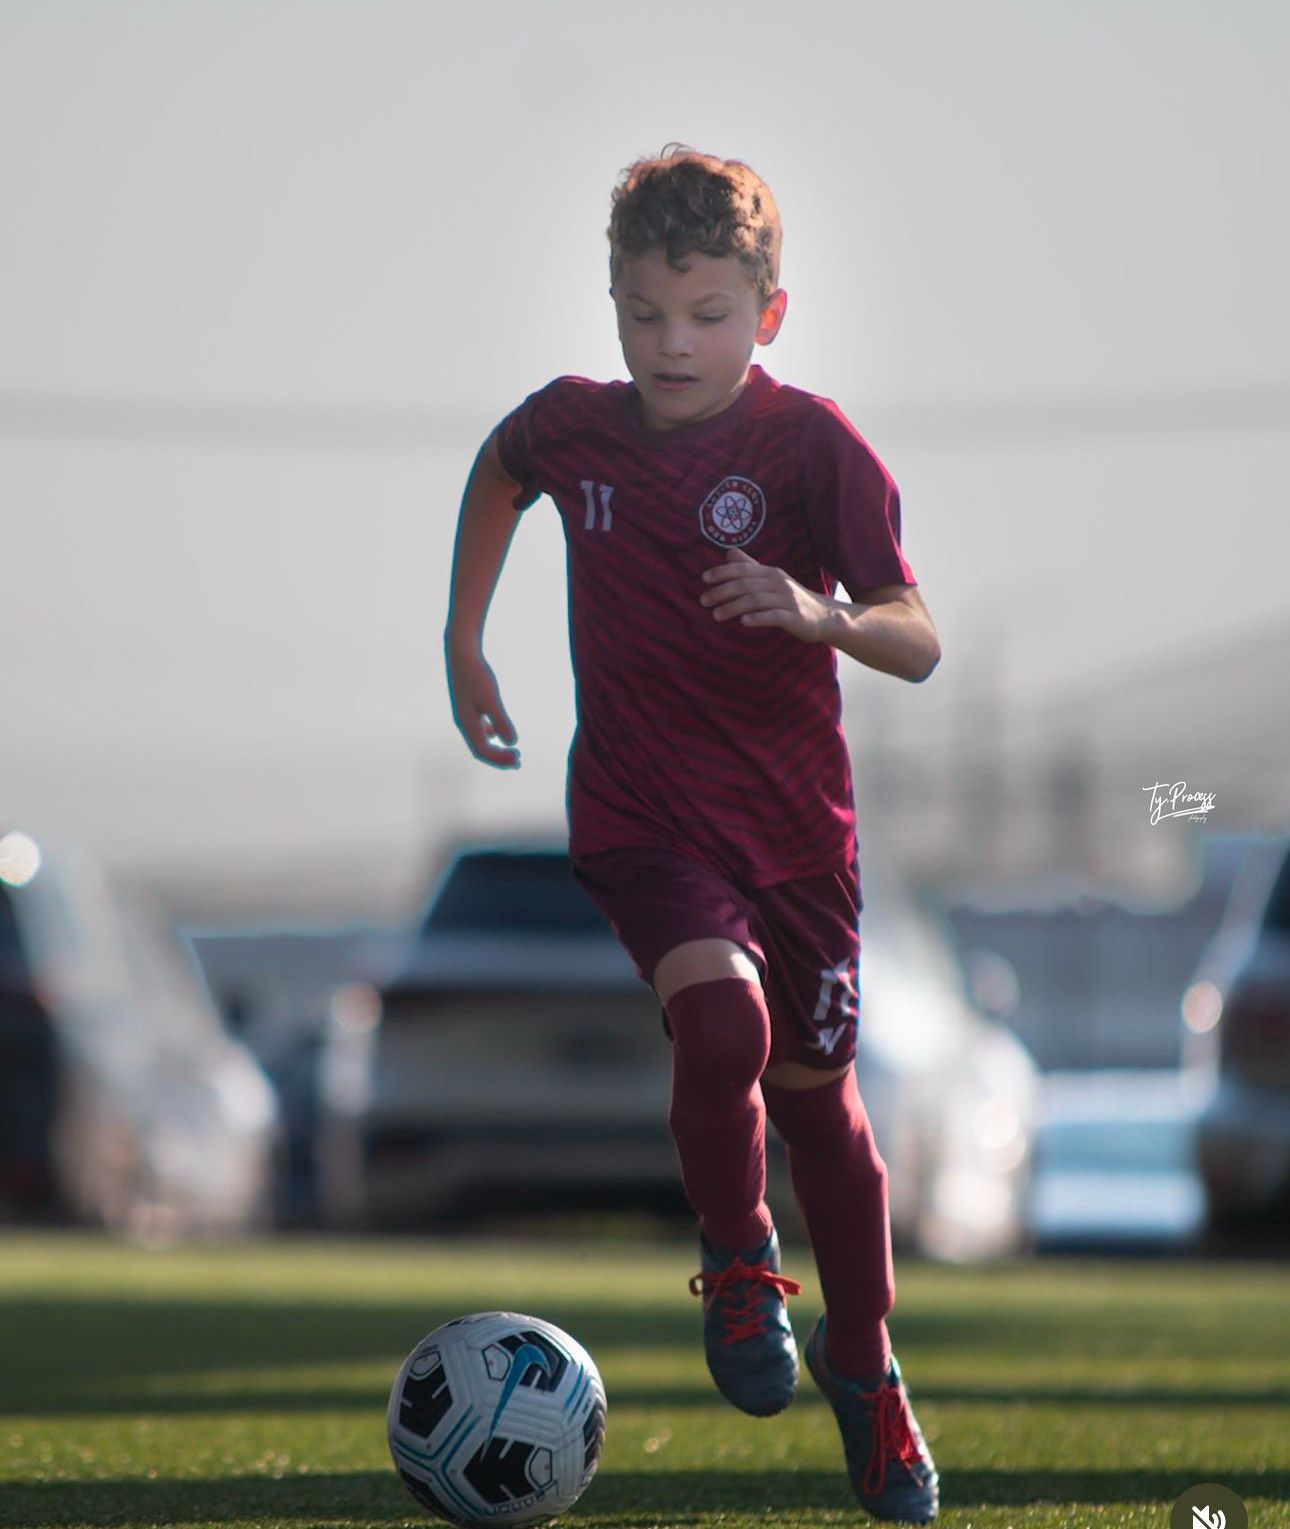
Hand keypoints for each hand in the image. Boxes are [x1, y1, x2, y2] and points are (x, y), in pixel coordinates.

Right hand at [445, 644, 520, 767]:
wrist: (461, 653)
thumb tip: (512, 743)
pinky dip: (489, 734)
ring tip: (511, 752)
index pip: (483, 751)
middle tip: (517, 762)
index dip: (500, 759)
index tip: (518, 758)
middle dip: (498, 758)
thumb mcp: (491, 699)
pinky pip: (478, 728)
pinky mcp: (468, 704)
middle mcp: (464, 722)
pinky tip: (496, 732)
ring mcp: (464, 714)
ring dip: (495, 748)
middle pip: (480, 749)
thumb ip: (501, 721)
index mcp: (467, 724)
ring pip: (479, 739)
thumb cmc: (477, 675)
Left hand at [699, 547, 834, 643]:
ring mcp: (788, 600)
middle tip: (704, 601)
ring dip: (734, 607)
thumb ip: (750, 568)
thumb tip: (729, 552)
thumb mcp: (771, 580)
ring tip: (716, 615)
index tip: (704, 579)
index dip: (723, 572)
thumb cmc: (791, 599)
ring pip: (756, 600)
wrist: (824, 616)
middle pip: (746, 584)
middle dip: (722, 591)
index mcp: (770, 573)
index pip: (743, 569)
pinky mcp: (795, 617)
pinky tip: (743, 622)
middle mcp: (778, 583)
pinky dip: (757, 618)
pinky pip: (774, 616)